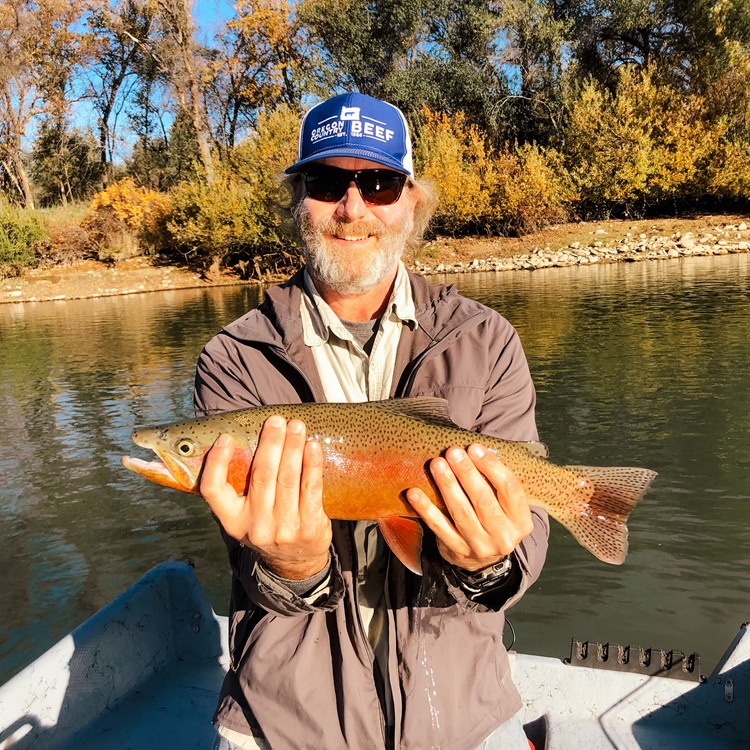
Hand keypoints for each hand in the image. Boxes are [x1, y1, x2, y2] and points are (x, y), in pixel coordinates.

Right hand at [199, 416, 331, 579]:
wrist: (296, 563)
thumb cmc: (268, 525)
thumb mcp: (246, 516)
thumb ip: (242, 487)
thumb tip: (244, 439)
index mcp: (232, 520)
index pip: (213, 490)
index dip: (217, 462)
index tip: (226, 438)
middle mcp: (255, 526)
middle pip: (261, 476)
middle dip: (270, 444)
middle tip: (276, 421)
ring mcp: (283, 529)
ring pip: (287, 478)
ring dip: (292, 447)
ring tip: (296, 426)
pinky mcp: (309, 527)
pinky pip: (311, 488)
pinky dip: (312, 463)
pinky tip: (312, 446)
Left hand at [406, 444, 532, 570]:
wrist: (483, 560)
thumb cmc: (493, 518)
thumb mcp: (505, 505)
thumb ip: (494, 481)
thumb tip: (474, 450)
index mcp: (520, 521)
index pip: (510, 489)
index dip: (492, 466)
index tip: (474, 448)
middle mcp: (503, 536)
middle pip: (483, 500)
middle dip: (466, 473)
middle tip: (453, 452)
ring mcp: (480, 546)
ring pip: (461, 512)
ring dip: (447, 486)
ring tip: (436, 464)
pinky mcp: (457, 550)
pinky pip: (438, 527)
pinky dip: (425, 509)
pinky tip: (414, 492)